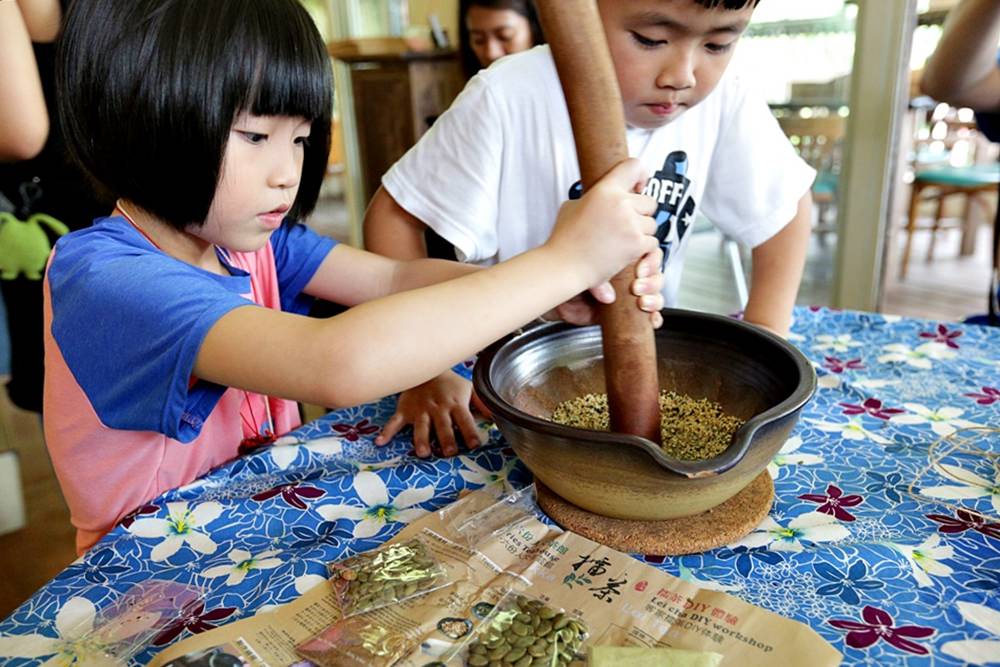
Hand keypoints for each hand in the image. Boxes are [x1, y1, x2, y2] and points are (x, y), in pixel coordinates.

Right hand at [375, 371, 481, 457]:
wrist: (425, 367)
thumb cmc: (449, 384)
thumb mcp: (468, 389)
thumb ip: (483, 404)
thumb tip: (499, 416)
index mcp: (455, 404)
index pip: (465, 420)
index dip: (470, 431)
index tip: (474, 444)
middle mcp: (438, 408)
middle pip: (443, 426)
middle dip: (446, 439)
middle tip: (448, 452)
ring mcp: (420, 410)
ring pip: (421, 426)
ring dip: (421, 439)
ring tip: (423, 452)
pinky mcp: (404, 411)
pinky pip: (395, 422)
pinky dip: (387, 432)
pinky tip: (380, 442)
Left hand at [545, 246, 663, 327]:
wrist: (560, 298)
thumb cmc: (570, 279)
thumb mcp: (584, 272)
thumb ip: (597, 281)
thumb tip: (609, 296)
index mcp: (623, 257)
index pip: (650, 253)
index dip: (650, 261)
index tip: (640, 270)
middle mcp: (630, 275)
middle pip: (656, 273)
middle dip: (651, 281)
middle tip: (637, 287)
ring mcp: (632, 293)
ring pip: (657, 293)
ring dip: (654, 298)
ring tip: (642, 302)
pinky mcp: (631, 313)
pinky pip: (652, 314)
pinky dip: (655, 317)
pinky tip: (651, 319)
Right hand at [547, 159, 657, 290]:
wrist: (564, 266)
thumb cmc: (564, 240)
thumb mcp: (572, 206)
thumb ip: (593, 197)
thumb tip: (601, 196)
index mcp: (605, 190)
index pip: (634, 166)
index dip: (640, 175)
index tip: (637, 186)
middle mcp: (621, 204)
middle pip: (650, 202)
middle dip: (640, 213)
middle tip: (623, 224)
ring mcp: (630, 224)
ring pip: (652, 224)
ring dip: (641, 233)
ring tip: (620, 240)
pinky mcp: (636, 244)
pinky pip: (653, 242)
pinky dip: (642, 249)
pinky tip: (624, 251)